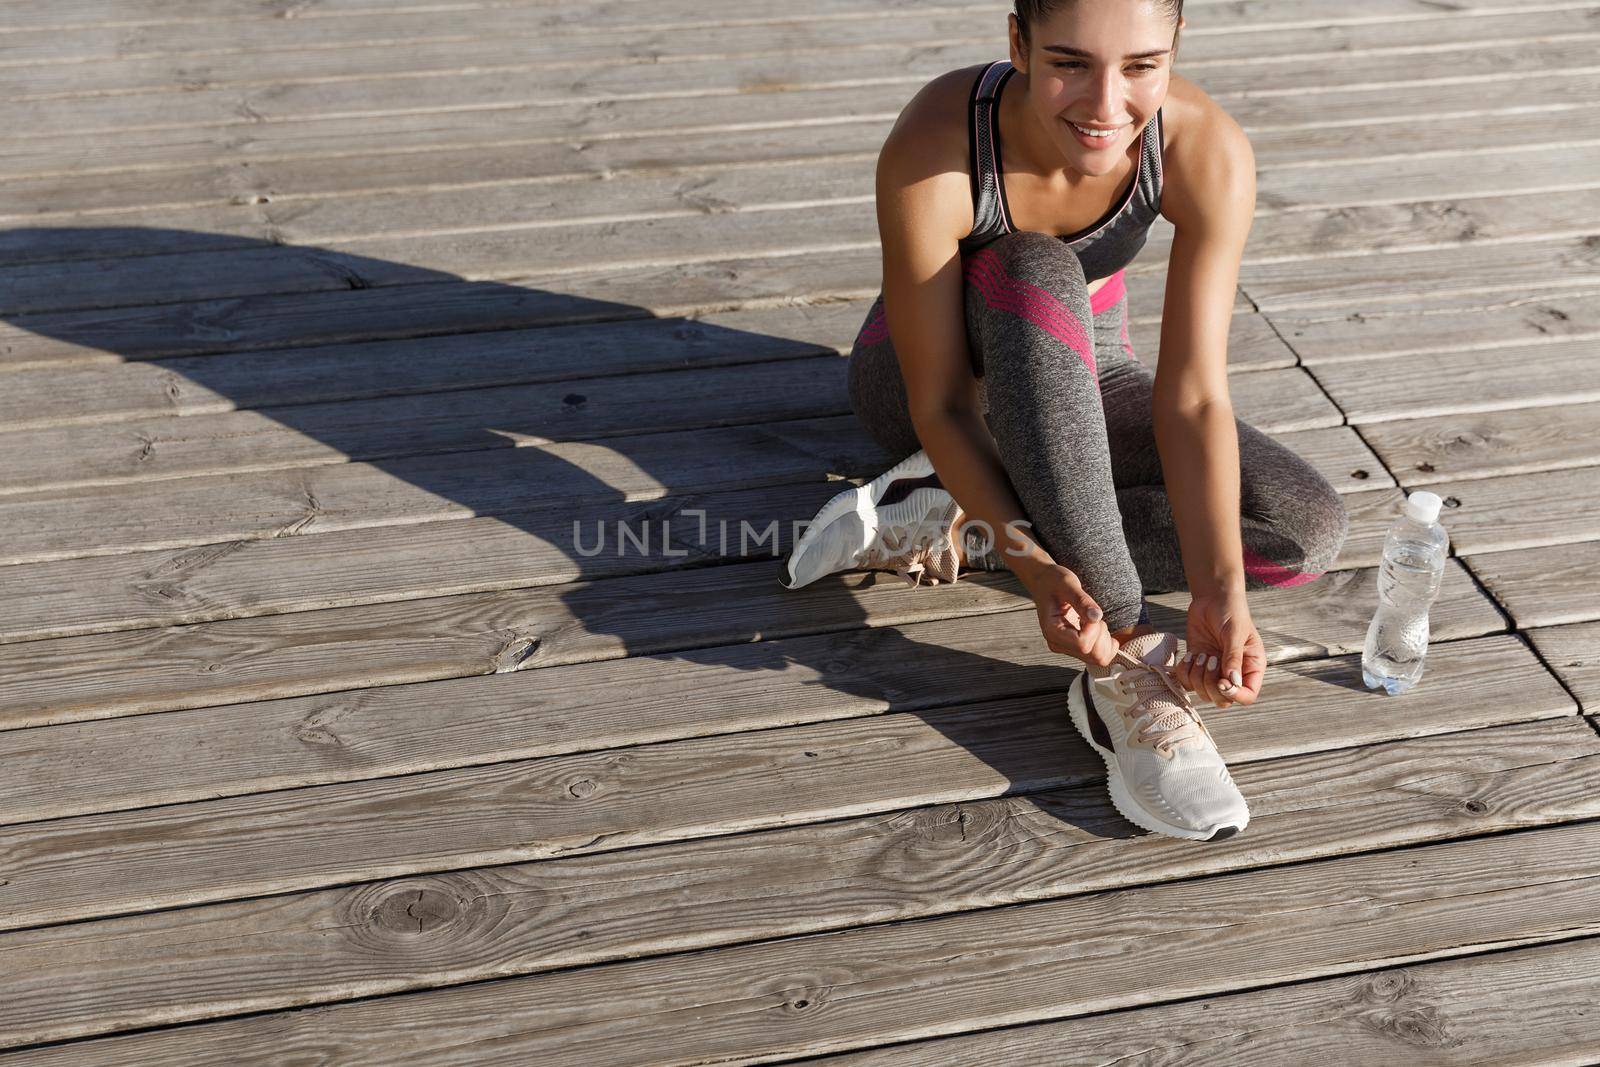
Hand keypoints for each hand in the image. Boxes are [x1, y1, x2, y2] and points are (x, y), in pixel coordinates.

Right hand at [1022, 563, 1118, 667]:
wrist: (1044, 582)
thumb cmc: (1053, 581)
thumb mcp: (1067, 584)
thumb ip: (1082, 601)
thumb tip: (1097, 617)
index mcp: (1052, 631)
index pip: (1083, 644)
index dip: (1094, 628)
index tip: (1090, 611)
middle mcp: (1057, 644)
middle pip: (1093, 656)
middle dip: (1101, 635)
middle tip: (1092, 615)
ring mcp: (1066, 647)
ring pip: (1097, 659)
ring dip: (1104, 639)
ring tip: (1093, 619)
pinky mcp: (1074, 647)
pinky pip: (1097, 657)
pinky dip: (1106, 645)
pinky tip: (1100, 628)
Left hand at [1174, 590, 1265, 708]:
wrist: (1212, 599)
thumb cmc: (1231, 612)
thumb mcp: (1235, 634)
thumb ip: (1233, 658)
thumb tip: (1232, 682)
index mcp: (1251, 668)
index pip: (1247, 696)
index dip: (1234, 695)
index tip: (1223, 681)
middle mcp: (1233, 673)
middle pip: (1223, 700)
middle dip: (1212, 685)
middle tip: (1210, 659)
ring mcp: (1214, 671)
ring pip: (1203, 693)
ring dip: (1198, 676)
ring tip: (1202, 654)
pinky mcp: (1197, 664)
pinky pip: (1187, 681)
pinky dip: (1185, 672)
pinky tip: (1189, 655)